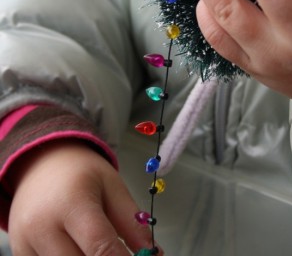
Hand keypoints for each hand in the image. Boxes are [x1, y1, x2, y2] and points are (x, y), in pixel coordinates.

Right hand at [7, 140, 162, 255]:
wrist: (41, 162)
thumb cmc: (81, 172)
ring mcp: (25, 243)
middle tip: (119, 252)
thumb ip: (132, 222)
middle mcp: (42, 226)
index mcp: (72, 202)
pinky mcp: (19, 253)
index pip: (101, 247)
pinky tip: (76, 248)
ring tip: (96, 246)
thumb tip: (154, 254)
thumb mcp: (113, 186)